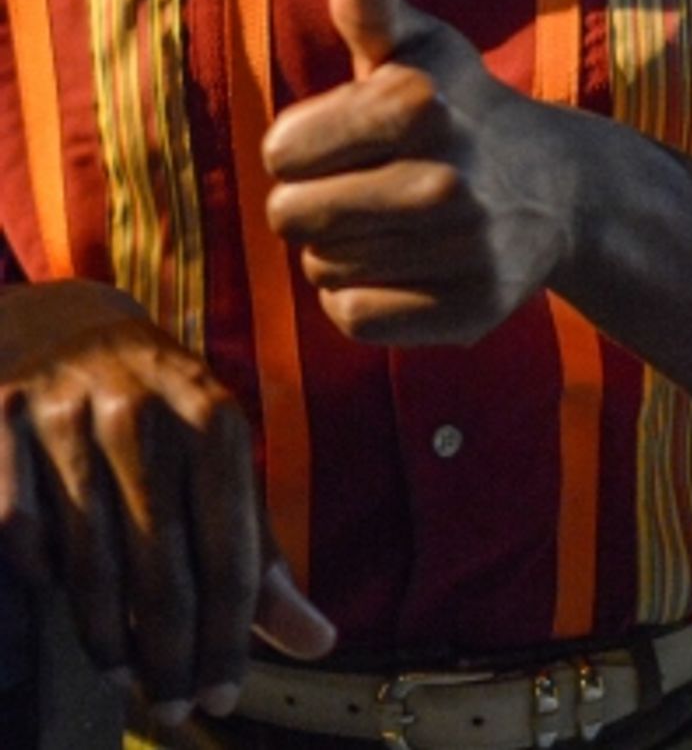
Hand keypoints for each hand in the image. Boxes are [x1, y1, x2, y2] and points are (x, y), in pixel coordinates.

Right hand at [0, 280, 333, 722]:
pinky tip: (58, 604)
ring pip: (89, 564)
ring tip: (125, 674)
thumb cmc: (160, 410)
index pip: (229, 552)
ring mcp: (68, 414)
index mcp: (212, 416)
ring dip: (107, 637)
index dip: (228, 637)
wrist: (65, 324)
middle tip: (173, 708)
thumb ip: (259, 551)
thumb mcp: (220, 458)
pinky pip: (21, 534)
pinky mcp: (4, 421)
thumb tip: (319, 641)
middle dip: (171, 656)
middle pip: (161, 570)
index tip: (222, 696)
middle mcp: (142, 411)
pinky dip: (40, 579)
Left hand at [264, 0, 578, 346]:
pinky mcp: (470, 311)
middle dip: (316, 202)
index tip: (350, 136)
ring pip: (322, 268)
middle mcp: (445, 177)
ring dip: (343, 250)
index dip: (303, 147)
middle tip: (369, 183)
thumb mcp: (414, 45)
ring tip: (396, 222)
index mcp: (418, 101)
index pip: (280, 152)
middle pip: (292, 216)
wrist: (556, 188)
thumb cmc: (456, 108)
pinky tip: (408, 266)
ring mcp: (461, 249)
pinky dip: (366, 299)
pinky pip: (356, 317)